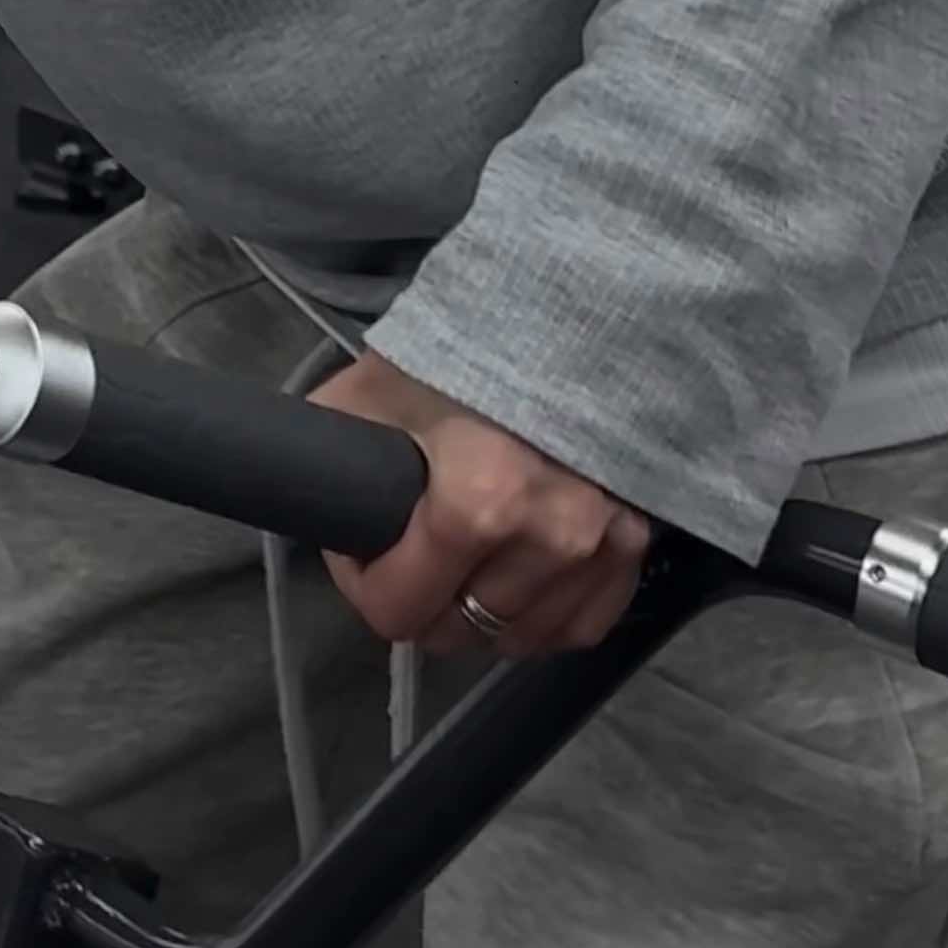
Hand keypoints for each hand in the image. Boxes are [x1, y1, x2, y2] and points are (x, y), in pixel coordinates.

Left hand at [309, 349, 652, 659]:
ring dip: (484, 611)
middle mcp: (552, 535)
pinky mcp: (639, 541)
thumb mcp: (368, 395)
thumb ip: (330, 462)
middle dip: (424, 598)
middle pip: (459, 630)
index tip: (364, 547)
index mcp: (480, 501)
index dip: (366, 584)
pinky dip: (544, 613)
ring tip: (466, 555)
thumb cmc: (462, 350)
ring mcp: (605, 541)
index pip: (400, 611)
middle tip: (414, 545)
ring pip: (519, 637)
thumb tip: (307, 512)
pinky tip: (519, 575)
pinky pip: (580, 624)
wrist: (569, 310)